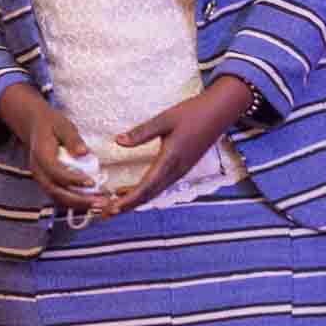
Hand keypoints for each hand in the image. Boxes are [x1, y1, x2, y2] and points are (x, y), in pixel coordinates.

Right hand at [0, 82, 112, 212]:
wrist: (34, 127)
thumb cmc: (51, 124)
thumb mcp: (62, 125)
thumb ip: (72, 138)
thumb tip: (83, 152)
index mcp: (41, 156)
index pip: (56, 172)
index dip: (74, 180)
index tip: (93, 182)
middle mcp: (38, 171)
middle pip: (56, 192)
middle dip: (80, 200)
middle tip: (101, 202)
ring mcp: (42, 179)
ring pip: (58, 198)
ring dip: (79, 205)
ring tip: (100, 204)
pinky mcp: (48, 183)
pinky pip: (61, 197)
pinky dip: (76, 202)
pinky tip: (93, 201)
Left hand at [102, 76, 251, 216]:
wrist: (219, 113)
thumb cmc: (192, 114)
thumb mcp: (163, 120)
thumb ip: (141, 133)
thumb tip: (118, 141)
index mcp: (171, 160)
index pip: (146, 186)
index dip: (128, 199)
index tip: (112, 208)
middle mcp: (176, 171)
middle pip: (149, 195)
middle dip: (127, 206)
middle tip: (105, 213)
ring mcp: (180, 171)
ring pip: (154, 192)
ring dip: (134, 200)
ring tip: (113, 205)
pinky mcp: (181, 168)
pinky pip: (159, 185)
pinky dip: (143, 191)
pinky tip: (129, 189)